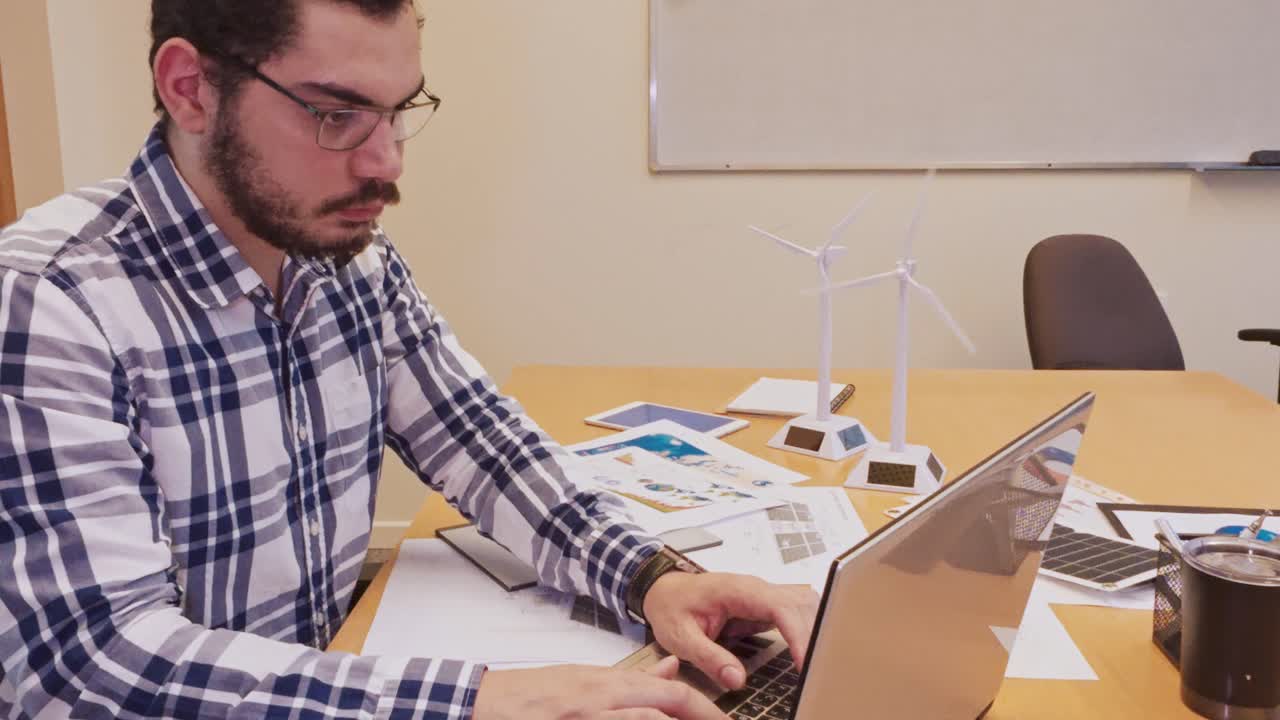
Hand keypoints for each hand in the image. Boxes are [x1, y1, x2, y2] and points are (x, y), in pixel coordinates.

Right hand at [471, 656, 727, 719]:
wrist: (481, 704)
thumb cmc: (533, 694)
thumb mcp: (585, 678)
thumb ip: (632, 679)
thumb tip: (672, 669)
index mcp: (608, 685)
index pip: (671, 693)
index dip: (705, 710)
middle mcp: (600, 703)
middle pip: (661, 710)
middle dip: (697, 718)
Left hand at [642, 572, 818, 690]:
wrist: (663, 590)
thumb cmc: (670, 607)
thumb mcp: (681, 637)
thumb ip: (709, 657)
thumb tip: (737, 680)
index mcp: (736, 590)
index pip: (780, 607)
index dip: (798, 634)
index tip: (806, 661)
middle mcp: (755, 587)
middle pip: (800, 603)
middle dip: (812, 634)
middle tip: (815, 668)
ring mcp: (761, 594)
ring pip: (803, 603)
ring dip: (813, 628)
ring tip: (815, 661)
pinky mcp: (763, 604)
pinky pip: (794, 610)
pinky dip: (805, 628)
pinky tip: (806, 650)